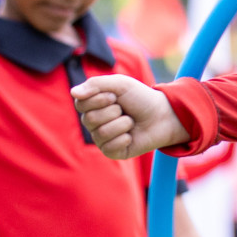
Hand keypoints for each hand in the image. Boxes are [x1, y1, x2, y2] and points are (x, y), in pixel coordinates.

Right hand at [71, 75, 188, 158]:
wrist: (163, 116)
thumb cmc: (140, 98)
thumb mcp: (120, 84)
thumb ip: (96, 84)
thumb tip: (73, 92)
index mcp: (91, 105)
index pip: (80, 103)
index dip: (99, 99)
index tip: (115, 97)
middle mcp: (93, 123)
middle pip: (89, 119)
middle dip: (113, 111)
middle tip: (125, 110)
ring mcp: (102, 138)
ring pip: (101, 133)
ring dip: (122, 124)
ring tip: (131, 122)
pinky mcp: (112, 152)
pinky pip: (109, 148)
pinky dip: (124, 139)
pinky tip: (131, 136)